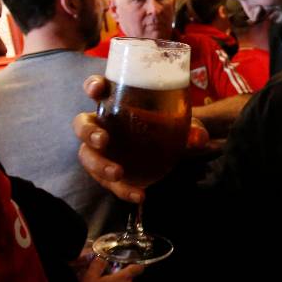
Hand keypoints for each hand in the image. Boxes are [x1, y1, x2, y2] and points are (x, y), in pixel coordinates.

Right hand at [73, 75, 209, 202]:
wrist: (170, 147)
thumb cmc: (168, 125)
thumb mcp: (183, 124)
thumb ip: (192, 129)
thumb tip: (199, 138)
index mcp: (115, 101)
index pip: (97, 88)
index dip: (92, 86)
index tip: (96, 91)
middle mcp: (102, 123)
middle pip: (82, 125)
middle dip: (89, 132)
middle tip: (103, 141)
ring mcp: (101, 148)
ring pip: (87, 155)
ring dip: (98, 165)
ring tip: (118, 173)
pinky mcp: (107, 170)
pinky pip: (106, 181)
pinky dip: (121, 189)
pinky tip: (138, 195)